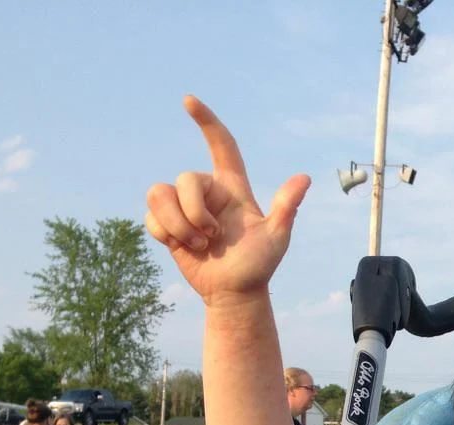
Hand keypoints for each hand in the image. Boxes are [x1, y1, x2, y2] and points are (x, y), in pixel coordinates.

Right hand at [145, 97, 310, 304]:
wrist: (234, 294)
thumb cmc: (258, 266)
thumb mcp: (276, 237)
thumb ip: (286, 207)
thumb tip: (304, 178)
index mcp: (233, 187)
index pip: (222, 145)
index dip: (207, 121)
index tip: (188, 101)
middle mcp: (207, 192)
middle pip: (185, 178)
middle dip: (195, 211)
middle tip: (213, 237)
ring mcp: (184, 207)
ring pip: (160, 193)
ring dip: (177, 224)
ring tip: (198, 244)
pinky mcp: (167, 224)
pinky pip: (150, 216)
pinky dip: (164, 232)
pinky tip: (181, 246)